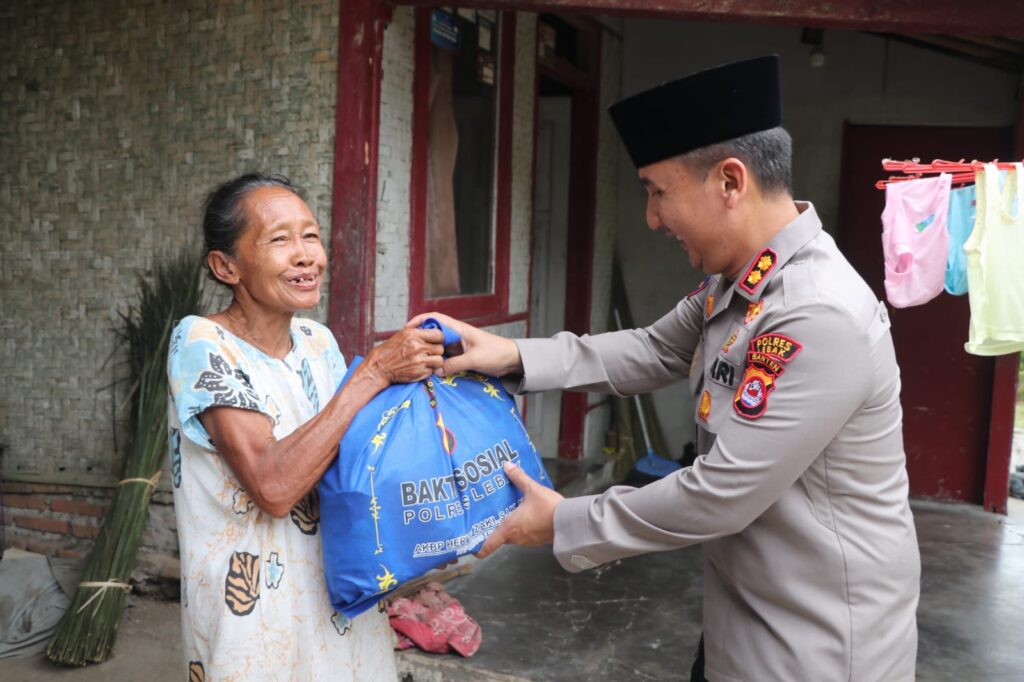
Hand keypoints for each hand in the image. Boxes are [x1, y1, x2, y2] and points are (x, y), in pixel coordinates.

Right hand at [363, 327, 443, 384]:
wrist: (379, 367)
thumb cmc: (391, 350)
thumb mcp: (403, 334)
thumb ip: (419, 332)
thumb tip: (435, 329)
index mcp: (413, 335)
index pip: (438, 334)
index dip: (439, 338)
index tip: (435, 341)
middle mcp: (417, 347)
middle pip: (440, 348)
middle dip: (436, 350)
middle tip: (429, 352)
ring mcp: (419, 361)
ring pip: (439, 360)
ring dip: (434, 361)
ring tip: (426, 360)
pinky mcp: (419, 373)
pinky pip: (432, 370)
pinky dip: (428, 370)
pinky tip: (420, 367)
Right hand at [405, 312, 522, 376]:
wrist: (512, 360)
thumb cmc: (496, 353)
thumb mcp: (473, 359)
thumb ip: (454, 364)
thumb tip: (435, 371)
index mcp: (459, 329)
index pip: (435, 319)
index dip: (420, 320)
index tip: (408, 328)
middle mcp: (456, 336)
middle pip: (434, 335)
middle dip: (421, 340)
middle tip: (407, 348)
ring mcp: (458, 347)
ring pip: (439, 349)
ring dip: (429, 354)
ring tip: (415, 360)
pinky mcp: (462, 358)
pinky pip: (446, 359)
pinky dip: (438, 363)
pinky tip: (430, 370)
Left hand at [476, 463, 563, 557]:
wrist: (570, 521)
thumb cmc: (548, 508)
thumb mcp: (532, 489)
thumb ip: (518, 477)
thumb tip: (507, 466)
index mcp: (509, 528)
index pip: (488, 546)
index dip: (477, 547)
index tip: (471, 543)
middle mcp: (516, 538)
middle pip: (499, 537)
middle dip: (495, 528)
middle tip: (491, 516)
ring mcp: (528, 541)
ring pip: (512, 536)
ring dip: (510, 527)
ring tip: (508, 512)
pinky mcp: (538, 540)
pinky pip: (524, 535)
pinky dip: (523, 528)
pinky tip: (526, 516)